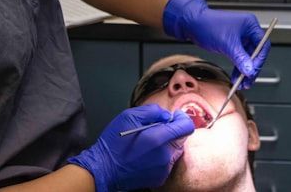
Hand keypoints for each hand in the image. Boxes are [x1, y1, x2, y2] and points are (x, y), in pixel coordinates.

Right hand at [67, 104, 193, 191]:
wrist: (104, 169)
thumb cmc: (114, 143)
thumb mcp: (128, 116)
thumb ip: (152, 111)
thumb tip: (166, 115)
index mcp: (158, 138)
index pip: (186, 126)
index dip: (182, 118)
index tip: (174, 116)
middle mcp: (165, 155)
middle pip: (181, 138)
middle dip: (172, 131)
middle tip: (155, 129)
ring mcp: (163, 168)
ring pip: (175, 151)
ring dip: (166, 144)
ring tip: (148, 143)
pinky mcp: (160, 177)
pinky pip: (168, 163)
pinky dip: (161, 156)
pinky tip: (146, 155)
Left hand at [162, 0, 269, 88]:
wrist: (193, 24)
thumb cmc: (209, 26)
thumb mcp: (228, 44)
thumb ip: (240, 58)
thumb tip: (250, 70)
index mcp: (250, 25)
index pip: (263, 45)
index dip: (259, 60)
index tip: (253, 71)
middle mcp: (247, 30)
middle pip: (256, 53)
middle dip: (252, 68)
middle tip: (248, 80)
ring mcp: (240, 37)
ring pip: (248, 57)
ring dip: (245, 70)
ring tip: (242, 82)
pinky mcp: (232, 43)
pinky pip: (240, 57)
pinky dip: (238, 67)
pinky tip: (236, 76)